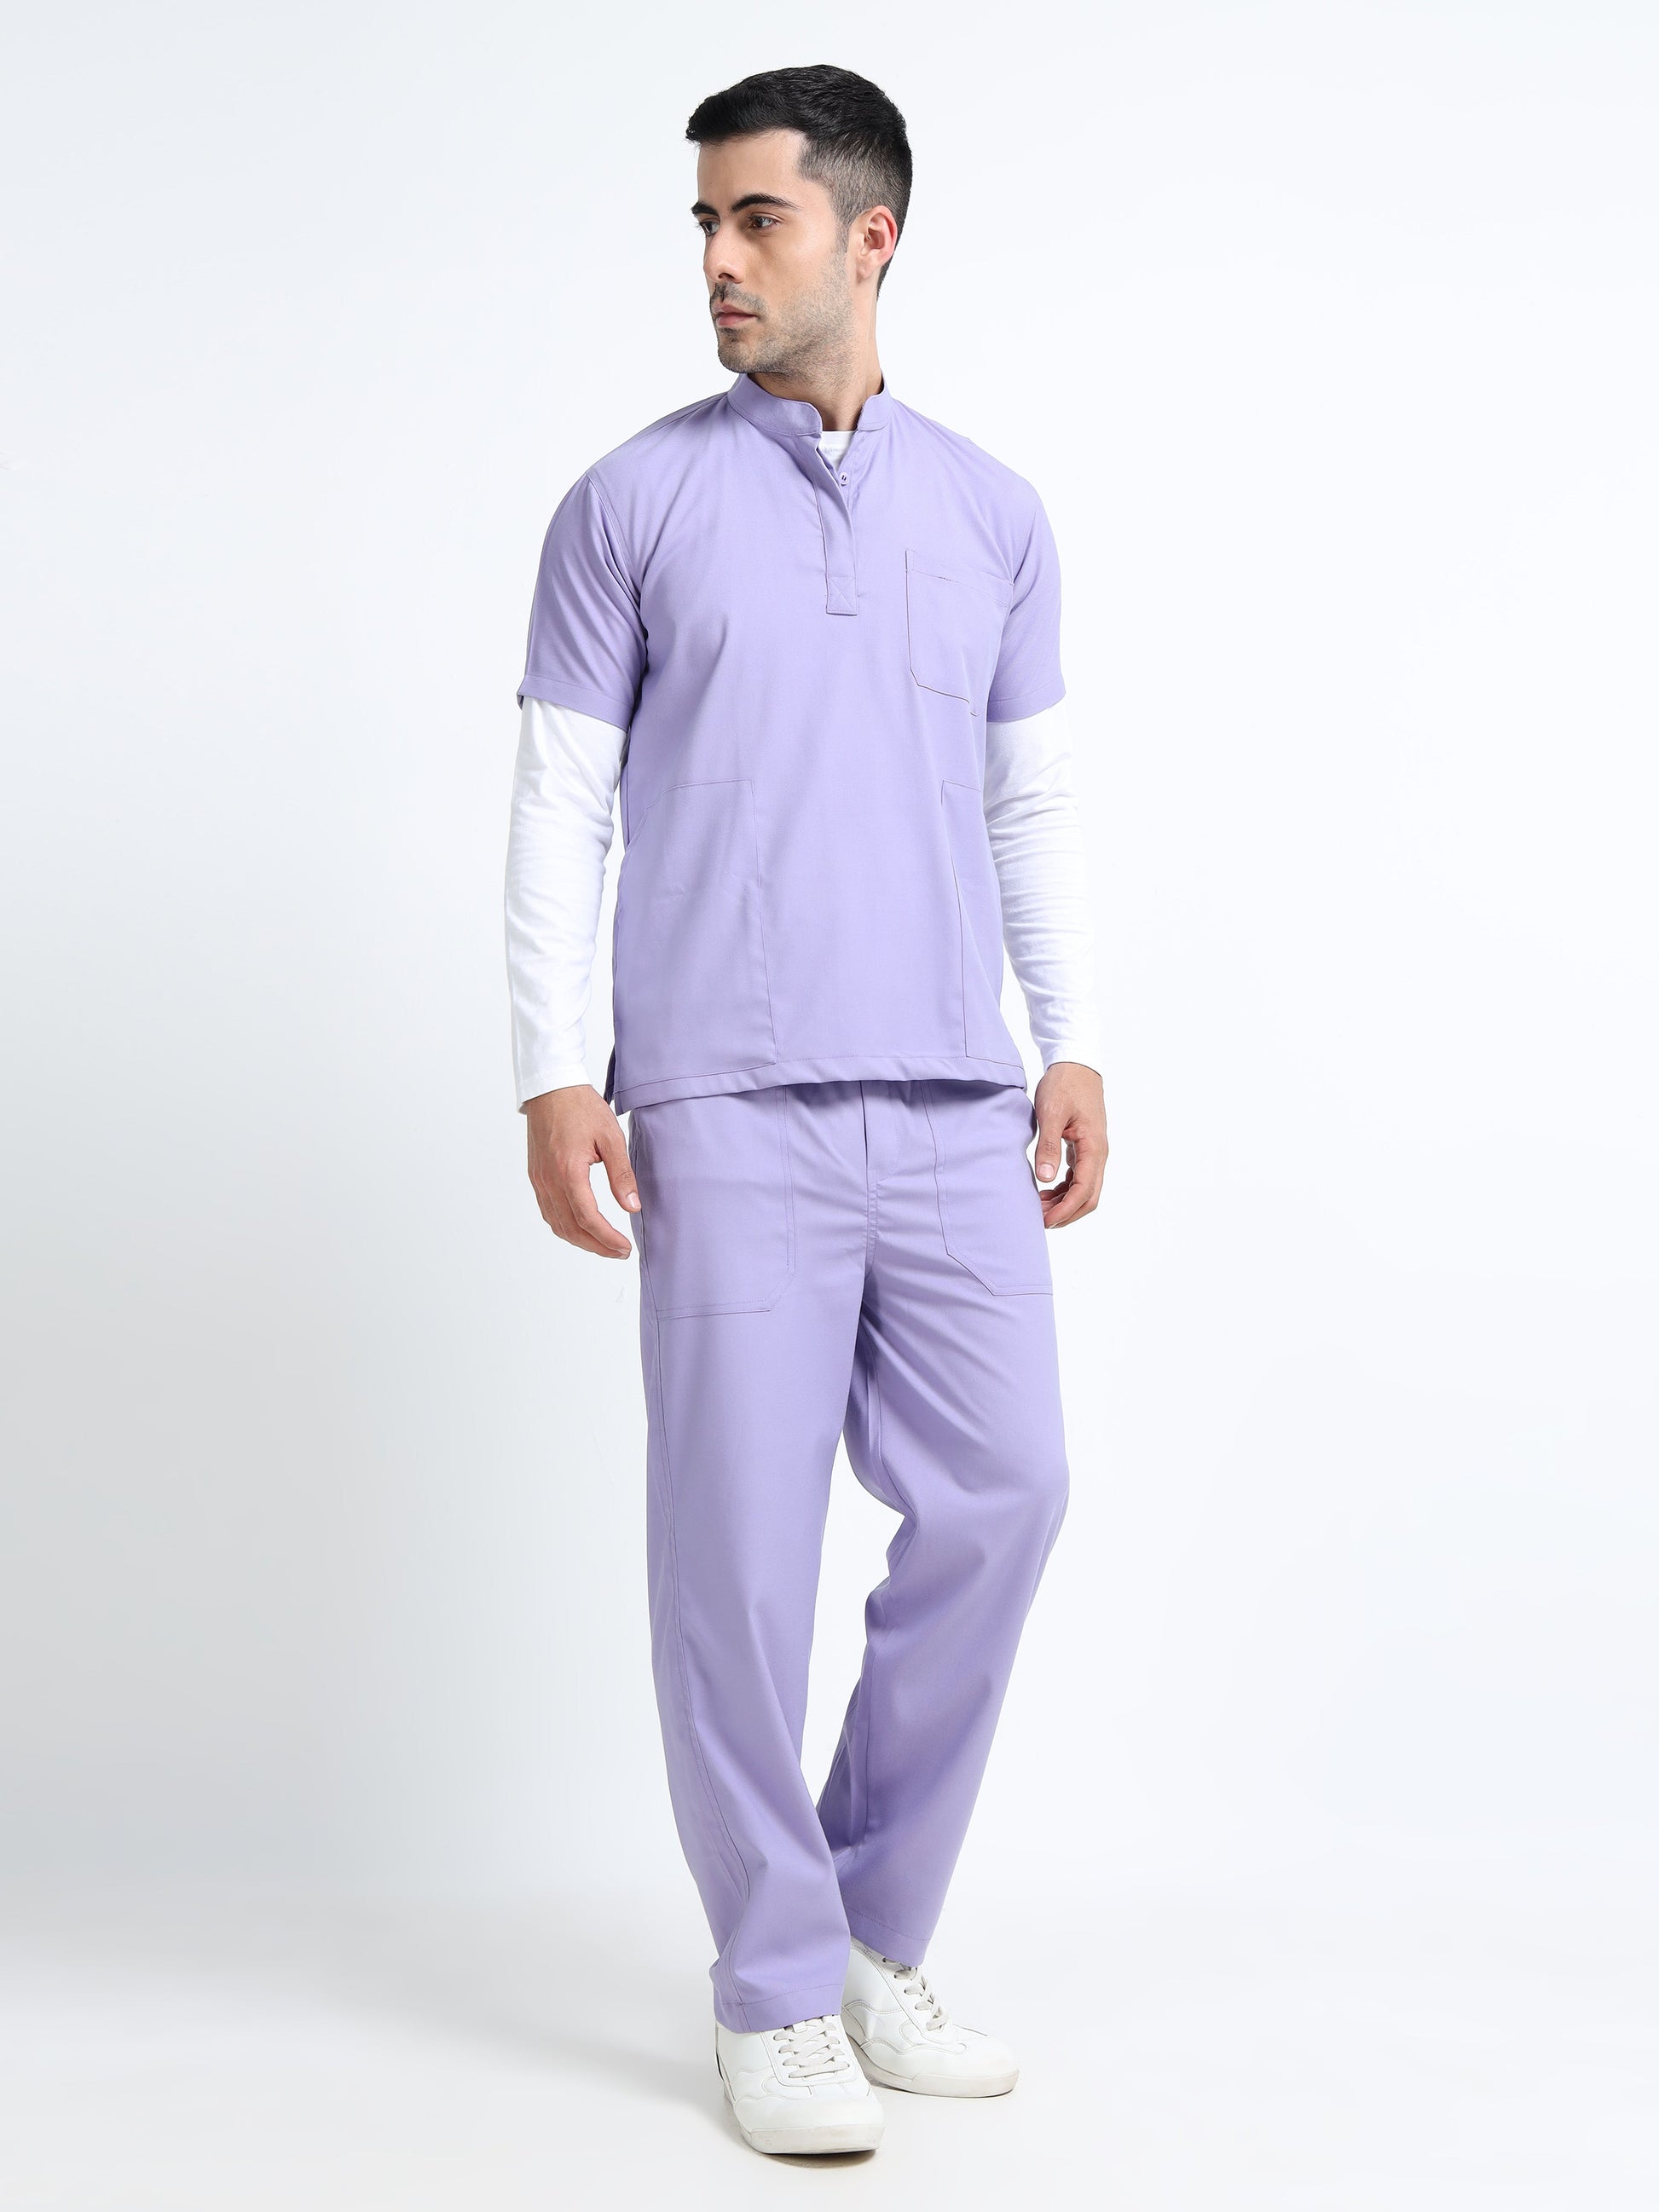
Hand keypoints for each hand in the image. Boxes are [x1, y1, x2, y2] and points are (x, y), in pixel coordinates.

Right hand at [524, 1084, 639, 1257]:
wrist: (550, 1089)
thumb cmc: (581, 1107)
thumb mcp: (611, 1137)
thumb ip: (622, 1175)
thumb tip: (633, 1206)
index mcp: (568, 1171)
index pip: (587, 1218)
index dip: (607, 1238)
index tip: (625, 1247)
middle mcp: (549, 1180)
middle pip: (571, 1228)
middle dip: (596, 1246)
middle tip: (619, 1252)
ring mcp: (539, 1180)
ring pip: (557, 1224)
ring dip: (580, 1241)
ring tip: (604, 1245)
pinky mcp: (536, 1177)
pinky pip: (548, 1212)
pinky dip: (565, 1227)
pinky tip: (581, 1228)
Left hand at [1032, 1061, 1107, 1228]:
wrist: (1075, 1064)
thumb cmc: (1064, 1085)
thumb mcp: (1052, 1114)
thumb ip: (1049, 1146)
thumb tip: (1045, 1179)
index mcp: (1094, 1148)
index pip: (1084, 1191)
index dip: (1065, 1211)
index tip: (1045, 1221)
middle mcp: (1098, 1153)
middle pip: (1089, 1197)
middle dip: (1066, 1213)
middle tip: (1039, 1221)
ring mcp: (1093, 1151)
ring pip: (1084, 1189)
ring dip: (1064, 1203)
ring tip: (1038, 1208)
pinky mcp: (1084, 1147)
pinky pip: (1079, 1177)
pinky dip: (1064, 1190)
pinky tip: (1046, 1192)